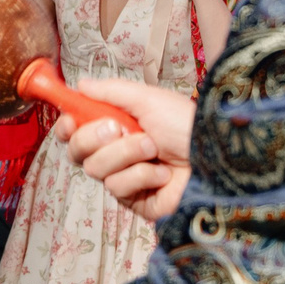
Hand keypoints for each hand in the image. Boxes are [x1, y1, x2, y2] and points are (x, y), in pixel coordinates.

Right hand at [54, 77, 196, 221]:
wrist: (217, 158)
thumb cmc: (188, 125)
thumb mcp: (148, 99)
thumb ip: (110, 91)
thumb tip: (81, 83)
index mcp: (118, 125)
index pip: (77, 129)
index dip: (67, 126)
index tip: (70, 119)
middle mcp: (118, 152)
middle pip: (77, 151)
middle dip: (92, 137)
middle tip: (116, 128)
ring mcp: (125, 177)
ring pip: (96, 168)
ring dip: (125, 154)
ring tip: (153, 148)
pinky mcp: (135, 200)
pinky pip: (118, 187)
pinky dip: (140, 175)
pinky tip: (162, 173)